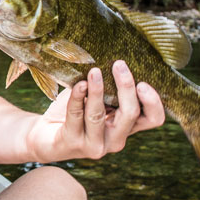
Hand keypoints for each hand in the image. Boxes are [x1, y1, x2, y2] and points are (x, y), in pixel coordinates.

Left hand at [28, 60, 164, 161]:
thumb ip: (109, 87)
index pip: (153, 119)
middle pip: (130, 114)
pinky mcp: (73, 143)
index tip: (143, 82)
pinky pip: (76, 116)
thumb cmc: (76, 113)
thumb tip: (114, 55)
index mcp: (127, 127)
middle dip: (126, 86)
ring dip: (97, 90)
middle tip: (119, 64)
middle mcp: (116, 139)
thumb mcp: (98, 100)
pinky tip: (78, 85)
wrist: (46, 138)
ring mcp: (95, 145)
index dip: (153, 102)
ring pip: (99, 115)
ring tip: (94, 71)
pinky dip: (77, 97)